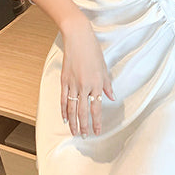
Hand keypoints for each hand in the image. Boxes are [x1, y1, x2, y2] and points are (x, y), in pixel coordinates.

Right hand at [60, 18, 114, 137]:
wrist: (78, 38)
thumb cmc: (93, 50)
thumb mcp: (104, 67)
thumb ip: (107, 84)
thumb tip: (111, 97)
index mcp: (96, 84)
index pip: (96, 108)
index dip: (97, 122)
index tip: (97, 132)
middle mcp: (84, 86)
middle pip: (83, 112)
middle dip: (84, 126)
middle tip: (84, 137)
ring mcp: (72, 84)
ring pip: (72, 108)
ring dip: (73, 122)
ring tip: (74, 132)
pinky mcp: (64, 80)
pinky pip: (63, 99)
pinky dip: (63, 110)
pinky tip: (64, 118)